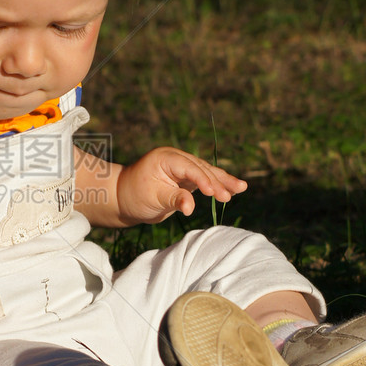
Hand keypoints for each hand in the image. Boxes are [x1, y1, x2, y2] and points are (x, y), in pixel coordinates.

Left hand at [117, 147, 246, 223]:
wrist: (123, 197)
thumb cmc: (134, 196)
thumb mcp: (153, 199)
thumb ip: (174, 199)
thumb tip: (191, 208)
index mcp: (165, 158)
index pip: (190, 168)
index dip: (203, 180)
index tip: (214, 193)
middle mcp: (176, 158)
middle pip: (202, 168)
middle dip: (218, 181)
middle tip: (230, 195)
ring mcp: (182, 166)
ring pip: (206, 171)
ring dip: (223, 181)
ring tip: (242, 188)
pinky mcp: (185, 176)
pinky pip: (204, 178)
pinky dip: (217, 184)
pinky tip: (232, 190)